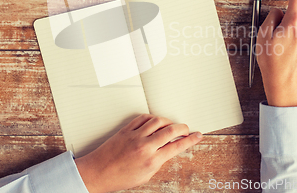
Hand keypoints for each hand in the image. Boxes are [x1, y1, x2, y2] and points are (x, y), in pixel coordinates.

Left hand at [74, 114, 202, 192]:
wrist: (98, 173)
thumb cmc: (120, 178)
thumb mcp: (146, 175)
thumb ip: (159, 161)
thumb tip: (169, 149)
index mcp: (152, 160)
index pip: (177, 146)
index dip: (191, 139)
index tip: (198, 135)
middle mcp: (145, 146)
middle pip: (171, 130)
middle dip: (183, 128)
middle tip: (186, 129)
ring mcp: (135, 136)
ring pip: (158, 120)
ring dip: (168, 121)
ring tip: (171, 125)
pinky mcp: (126, 130)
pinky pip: (143, 118)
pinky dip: (152, 118)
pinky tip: (155, 122)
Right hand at [256, 0, 296, 106]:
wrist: (284, 80)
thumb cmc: (272, 59)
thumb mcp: (262, 35)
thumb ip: (271, 17)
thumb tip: (279, 11)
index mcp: (292, 22)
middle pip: (293, 14)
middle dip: (285, 22)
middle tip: (278, 39)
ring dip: (293, 30)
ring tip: (285, 46)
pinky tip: (294, 48)